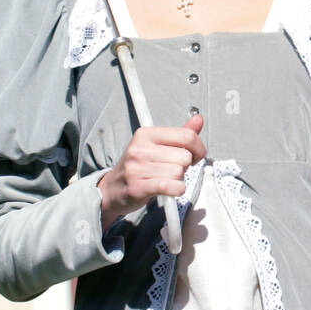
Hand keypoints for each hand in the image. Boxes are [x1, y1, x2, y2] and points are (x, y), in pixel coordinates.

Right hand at [97, 115, 204, 231]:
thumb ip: (180, 134)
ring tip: (165, 179)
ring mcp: (137, 168)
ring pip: (179, 173)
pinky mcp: (137, 187)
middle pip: (184, 157)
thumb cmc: (138, 167)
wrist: (112, 189)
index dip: (198, 148)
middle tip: (173, 170)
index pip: (186, 136)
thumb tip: (198, 119)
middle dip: (184, 167)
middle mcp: (140, 149)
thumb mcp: (157, 146)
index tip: (193, 156)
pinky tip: (169, 189)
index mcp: (146, 134)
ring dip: (178, 180)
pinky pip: (171, 186)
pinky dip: (176, 190)